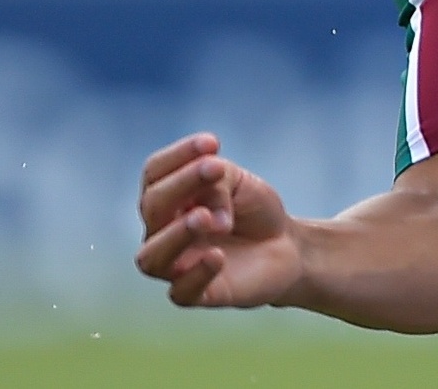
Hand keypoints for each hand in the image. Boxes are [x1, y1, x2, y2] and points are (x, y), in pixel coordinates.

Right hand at [135, 132, 302, 309]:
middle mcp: (163, 231)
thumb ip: (216, 182)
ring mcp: (177, 265)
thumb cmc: (253, 209)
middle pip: (151, 207)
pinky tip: (218, 257)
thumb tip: (201, 211)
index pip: (154, 173)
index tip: (213, 142)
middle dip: (182, 184)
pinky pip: (180, 292)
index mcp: (169, 198)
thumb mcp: (238, 182)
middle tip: (217, 170)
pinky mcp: (198, 294)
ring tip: (206, 218)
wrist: (286, 245)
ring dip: (176, 234)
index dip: (178, 155)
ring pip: (151, 257)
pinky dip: (196, 273)